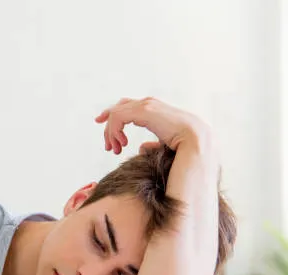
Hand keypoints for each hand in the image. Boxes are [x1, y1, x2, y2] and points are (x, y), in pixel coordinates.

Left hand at [94, 97, 211, 153]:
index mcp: (153, 109)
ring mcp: (146, 104)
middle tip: (108, 147)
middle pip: (117, 108)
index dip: (111, 113)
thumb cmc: (184, 146)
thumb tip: (141, 147)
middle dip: (108, 125)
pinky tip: (122, 144)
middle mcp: (148, 103)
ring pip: (115, 113)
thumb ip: (152, 144)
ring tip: (115, 149)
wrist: (196, 140)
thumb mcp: (163, 144)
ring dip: (111, 133)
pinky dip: (115, 131)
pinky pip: (118, 117)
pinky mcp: (144, 110)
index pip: (125, 105)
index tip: (99, 122)